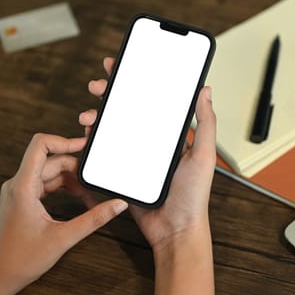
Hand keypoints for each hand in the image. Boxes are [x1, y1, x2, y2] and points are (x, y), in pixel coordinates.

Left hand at [0, 134, 127, 294]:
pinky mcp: (22, 200)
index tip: (84, 145)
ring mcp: (19, 192)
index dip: (64, 140)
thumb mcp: (63, 238)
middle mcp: (18, 184)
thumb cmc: (19, 260)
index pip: (41, 144)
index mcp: (23, 186)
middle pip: (51, 160)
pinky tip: (78, 200)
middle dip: (76, 169)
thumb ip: (94, 219)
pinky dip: (63, 189)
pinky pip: (45, 184)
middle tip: (96, 182)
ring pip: (50, 173)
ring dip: (71, 181)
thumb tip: (117, 205)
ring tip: (90, 196)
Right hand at [79, 57, 215, 251]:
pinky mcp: (123, 170)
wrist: (174, 229)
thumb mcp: (203, 156)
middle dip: (111, 93)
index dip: (138, 81)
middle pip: (128, 109)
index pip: (153, 100)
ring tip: (89, 113)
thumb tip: (205, 91)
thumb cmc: (193, 197)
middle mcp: (152, 141)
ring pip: (113, 127)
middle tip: (99, 85)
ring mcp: (136, 155)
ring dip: (99, 115)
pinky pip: (106, 150)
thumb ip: (205, 124)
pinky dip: (95, 139)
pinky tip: (89, 133)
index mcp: (171, 135)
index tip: (124, 65)